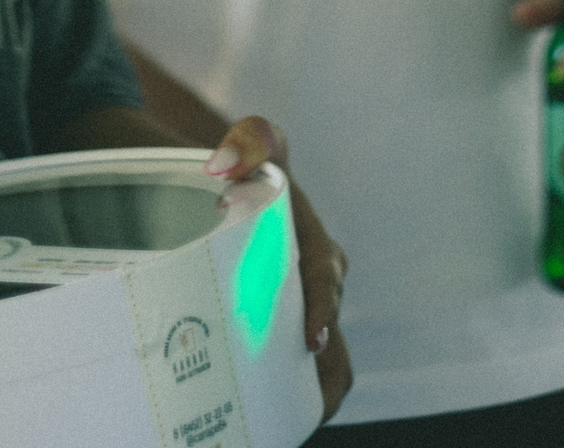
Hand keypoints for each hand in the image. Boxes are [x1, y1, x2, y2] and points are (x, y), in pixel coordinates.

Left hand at [205, 116, 352, 421]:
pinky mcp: (289, 330)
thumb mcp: (250, 155)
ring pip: (327, 360)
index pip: (325, 280)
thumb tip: (236, 153)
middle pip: (332, 334)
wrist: (231, 197)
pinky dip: (301, 396)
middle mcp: (319, 285)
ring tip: (298, 425)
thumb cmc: (244, 179)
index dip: (322, 308)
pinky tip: (281, 420)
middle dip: (327, 372)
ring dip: (316, 393)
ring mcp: (305, 311)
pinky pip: (306, 369)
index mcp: (317, 248)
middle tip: (312, 406)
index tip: (311, 338)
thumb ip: (251, 143)